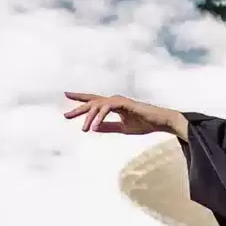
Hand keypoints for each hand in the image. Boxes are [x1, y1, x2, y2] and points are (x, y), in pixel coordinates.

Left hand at [62, 92, 183, 136]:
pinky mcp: (124, 104)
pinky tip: (95, 126)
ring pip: (98, 106)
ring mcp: (118, 101)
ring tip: (84, 129)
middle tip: (66, 116)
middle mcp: (113, 100)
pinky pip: (107, 109)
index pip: (93, 101)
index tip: (66, 96)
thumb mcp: (123, 128)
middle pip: (92, 102)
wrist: (160, 122)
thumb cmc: (144, 124)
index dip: (80, 99)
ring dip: (89, 118)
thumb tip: (94, 128)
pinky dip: (100, 117)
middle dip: (78, 109)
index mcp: (113, 105)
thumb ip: (108, 127)